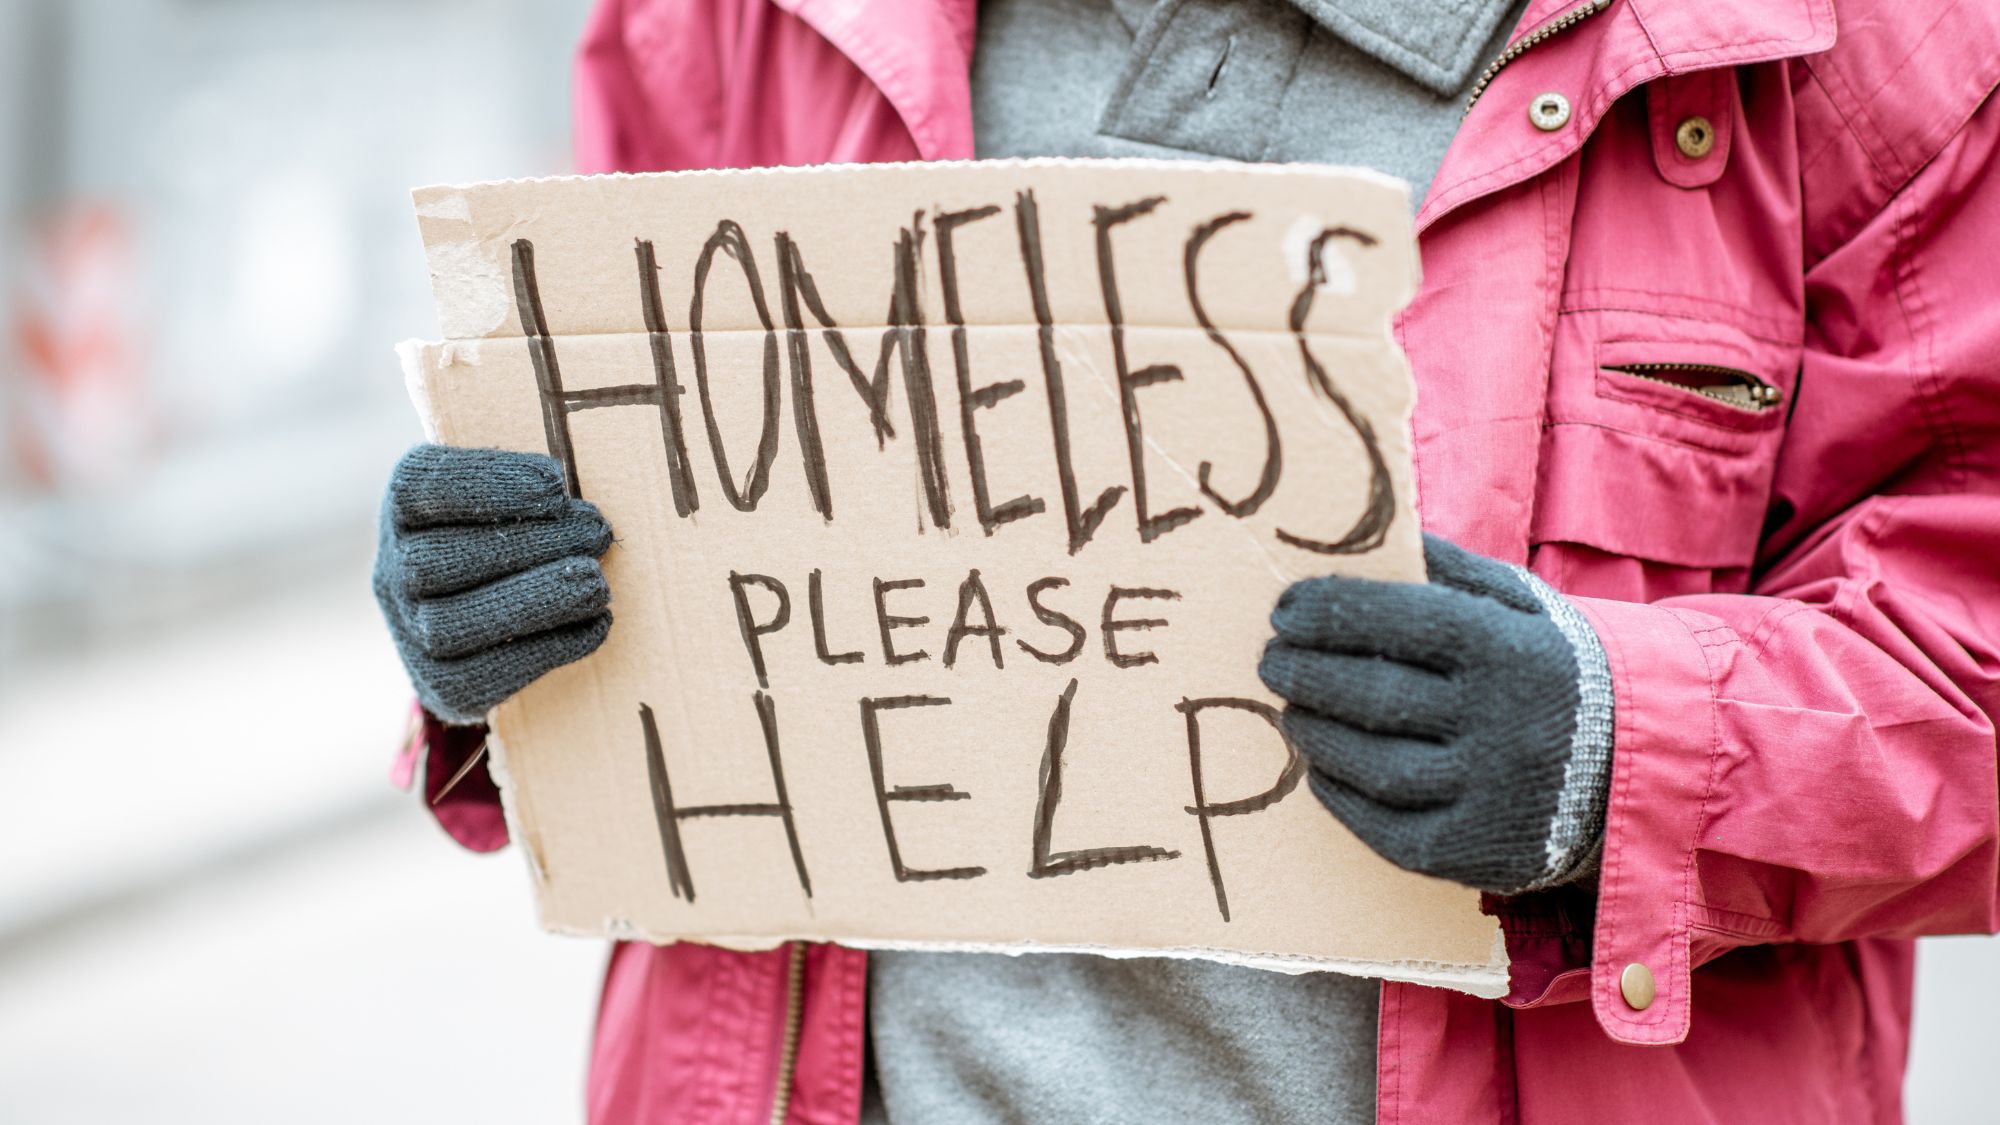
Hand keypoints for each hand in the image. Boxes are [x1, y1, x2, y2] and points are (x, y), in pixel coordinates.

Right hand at [373, 444, 613, 723]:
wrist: (497, 622)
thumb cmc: (520, 534)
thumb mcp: (519, 495)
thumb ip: (536, 485)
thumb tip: (576, 494)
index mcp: (405, 506)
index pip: (421, 486)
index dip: (485, 485)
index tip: (555, 485)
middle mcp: (393, 569)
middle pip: (435, 561)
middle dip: (526, 545)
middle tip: (596, 533)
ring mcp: (410, 632)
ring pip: (449, 624)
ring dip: (533, 600)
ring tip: (595, 583)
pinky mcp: (443, 685)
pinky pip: (482, 677)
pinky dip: (546, 648)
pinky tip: (595, 624)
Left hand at [1258, 534, 1612, 893]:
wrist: (1637, 762)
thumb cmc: (1552, 666)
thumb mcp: (1517, 603)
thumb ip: (1444, 570)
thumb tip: (1358, 538)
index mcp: (1512, 650)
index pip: (1401, 621)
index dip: (1330, 613)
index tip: (1284, 610)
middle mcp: (1506, 725)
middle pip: (1375, 695)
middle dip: (1307, 673)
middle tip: (1271, 659)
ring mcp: (1494, 795)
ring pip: (1374, 766)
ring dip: (1316, 733)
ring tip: (1292, 709)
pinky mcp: (1481, 854)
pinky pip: (1387, 827)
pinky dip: (1341, 796)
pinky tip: (1322, 767)